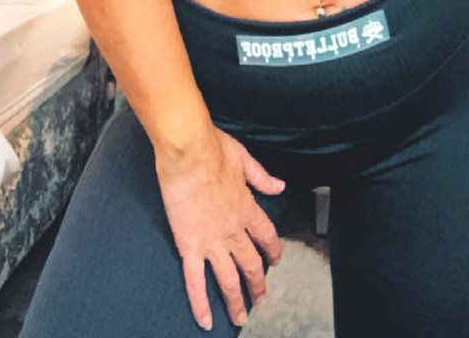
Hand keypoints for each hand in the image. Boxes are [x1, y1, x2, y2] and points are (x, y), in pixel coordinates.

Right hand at [154, 125, 285, 329]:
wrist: (189, 151)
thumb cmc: (213, 148)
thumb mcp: (244, 158)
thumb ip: (262, 176)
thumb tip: (279, 186)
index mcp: (247, 208)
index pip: (266, 237)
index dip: (273, 251)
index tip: (276, 261)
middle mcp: (234, 230)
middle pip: (251, 265)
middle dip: (257, 285)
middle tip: (259, 300)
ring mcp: (212, 241)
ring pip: (228, 280)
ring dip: (236, 302)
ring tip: (240, 318)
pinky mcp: (189, 246)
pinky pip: (196, 282)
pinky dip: (201, 304)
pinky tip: (206, 322)